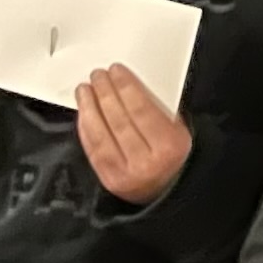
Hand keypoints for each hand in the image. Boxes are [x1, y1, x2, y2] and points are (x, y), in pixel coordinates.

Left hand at [74, 65, 191, 204]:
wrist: (168, 191)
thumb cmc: (174, 157)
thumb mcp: (178, 131)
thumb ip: (158, 109)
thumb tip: (129, 85)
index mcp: (170, 147)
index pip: (142, 110)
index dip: (126, 87)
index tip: (117, 71)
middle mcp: (147, 162)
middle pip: (119, 119)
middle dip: (106, 93)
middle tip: (98, 76)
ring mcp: (125, 173)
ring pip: (101, 134)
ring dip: (90, 107)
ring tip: (85, 90)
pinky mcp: (108, 179)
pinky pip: (93, 148)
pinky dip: (86, 127)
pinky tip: (84, 112)